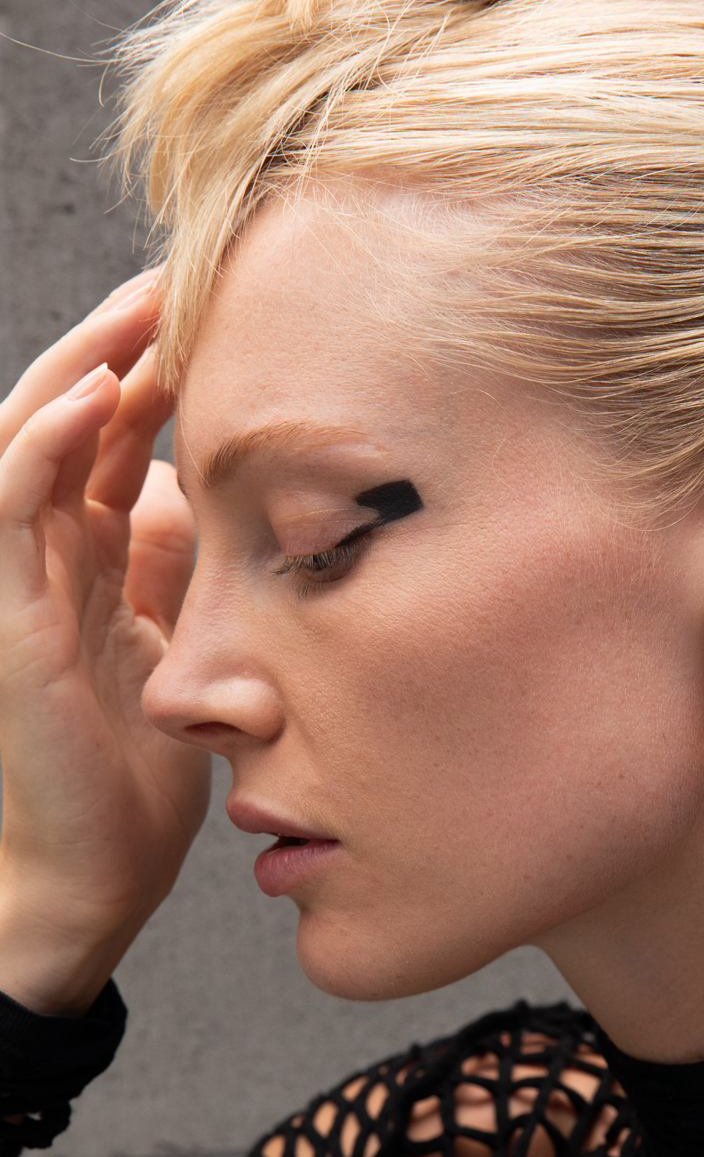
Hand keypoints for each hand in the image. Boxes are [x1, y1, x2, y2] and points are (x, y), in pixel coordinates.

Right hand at [0, 271, 210, 1014]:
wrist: (92, 877)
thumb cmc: (137, 775)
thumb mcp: (180, 648)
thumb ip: (177, 569)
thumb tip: (200, 493)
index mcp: (90, 562)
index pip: (115, 441)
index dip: (162, 374)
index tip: (229, 320)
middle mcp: (48, 558)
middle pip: (75, 420)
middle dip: (127, 344)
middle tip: (190, 278)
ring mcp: (18, 582)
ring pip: (32, 439)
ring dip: (85, 362)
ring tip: (145, 302)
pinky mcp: (6, 618)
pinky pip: (9, 505)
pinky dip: (44, 439)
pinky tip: (98, 388)